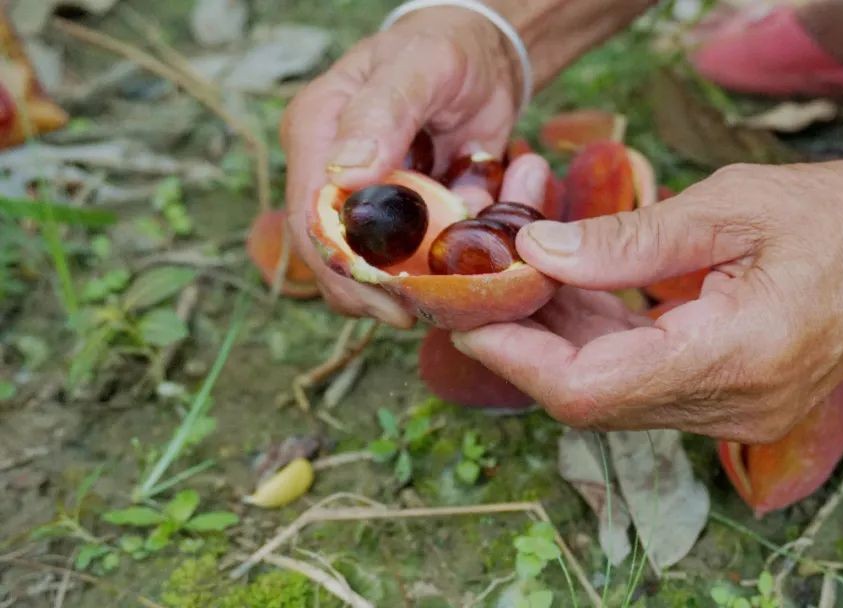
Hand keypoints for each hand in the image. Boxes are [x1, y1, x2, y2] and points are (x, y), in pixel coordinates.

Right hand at [281, 8, 534, 325]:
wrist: (482, 57)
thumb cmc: (447, 50)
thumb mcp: (421, 66)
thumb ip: (385, 113)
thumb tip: (346, 175)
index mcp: (317, 131)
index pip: (311, 216)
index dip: (343, 266)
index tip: (389, 301)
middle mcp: (327, 171)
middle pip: (328, 255)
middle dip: (368, 293)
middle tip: (415, 318)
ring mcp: (358, 198)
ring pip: (360, 268)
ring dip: (397, 293)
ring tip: (438, 307)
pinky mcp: (392, 216)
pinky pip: (400, 261)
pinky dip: (426, 279)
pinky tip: (453, 286)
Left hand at [455, 161, 842, 440]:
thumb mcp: (730, 206)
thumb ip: (627, 240)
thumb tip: (537, 252)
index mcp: (737, 356)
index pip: (589, 390)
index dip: (516, 357)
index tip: (467, 312)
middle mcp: (734, 406)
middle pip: (593, 399)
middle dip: (526, 343)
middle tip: (484, 283)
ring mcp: (739, 414)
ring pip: (615, 395)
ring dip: (561, 341)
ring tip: (527, 274)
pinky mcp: (738, 404)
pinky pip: (647, 385)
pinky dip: (603, 344)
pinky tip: (577, 292)